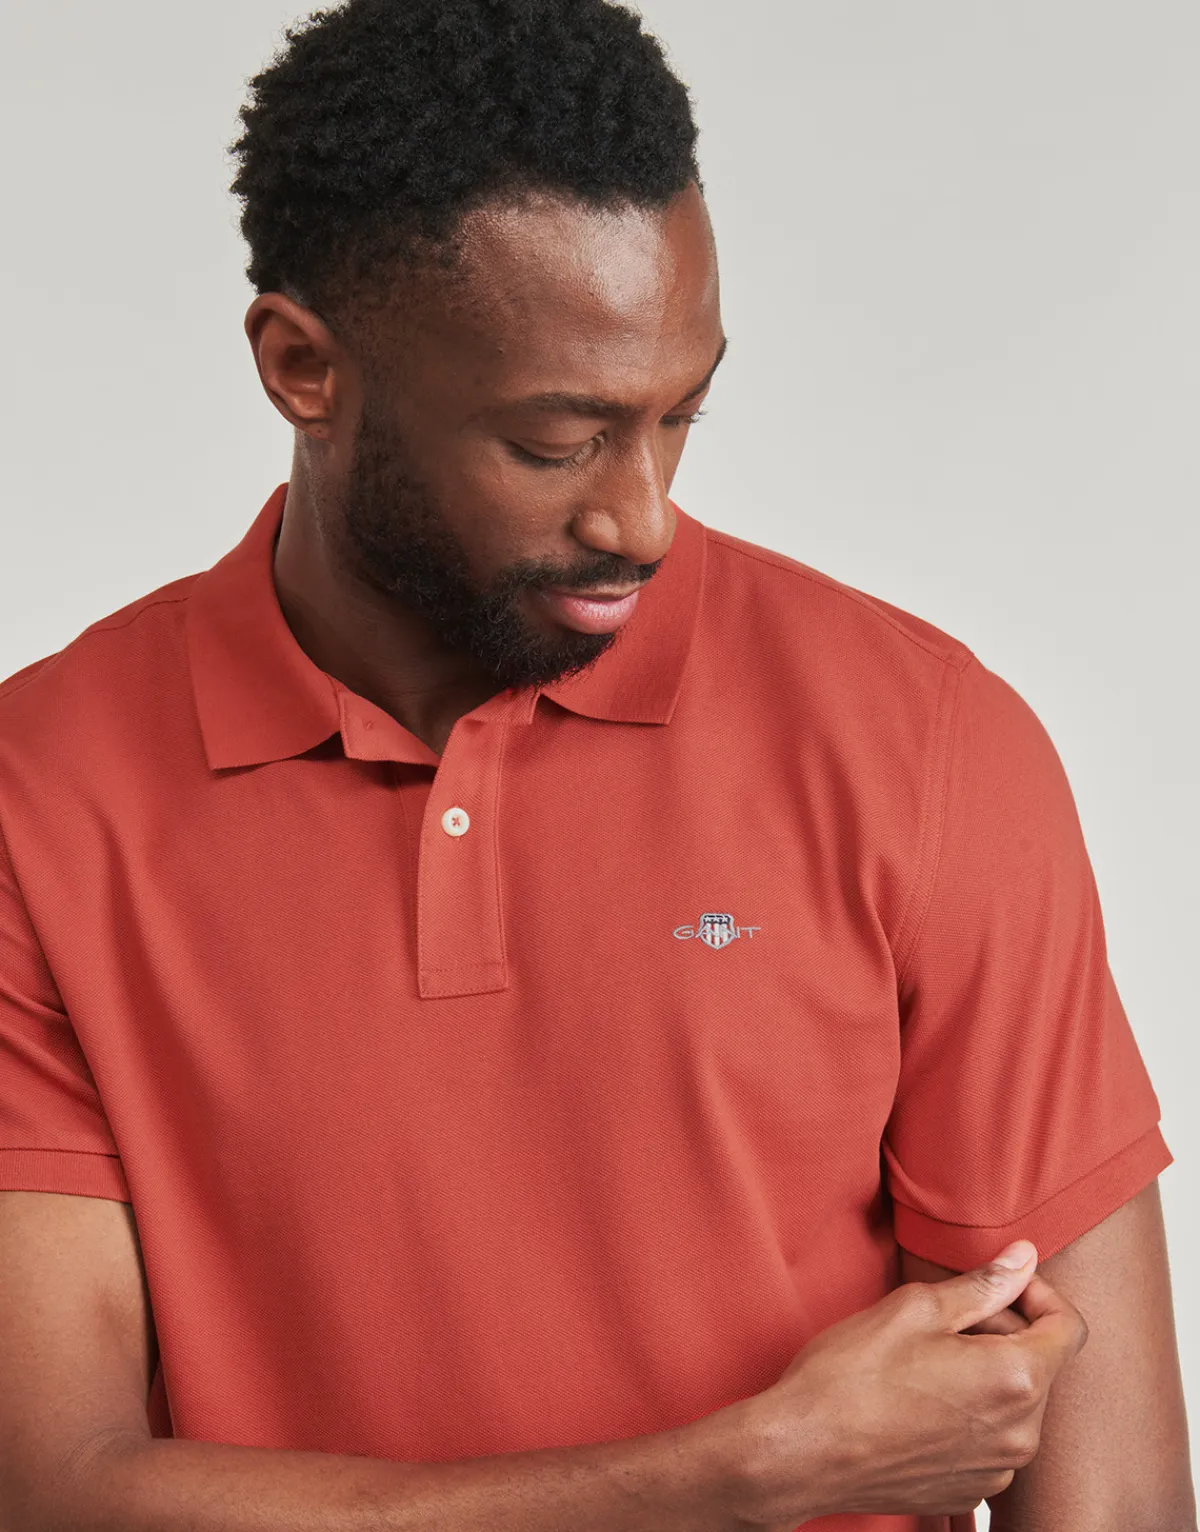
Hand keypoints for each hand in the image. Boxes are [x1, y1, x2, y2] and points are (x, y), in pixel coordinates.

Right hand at [730, 1240, 1086, 1526]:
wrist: (804, 1452)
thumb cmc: (852, 1376)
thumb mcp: (915, 1308)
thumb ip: (981, 1285)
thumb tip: (1024, 1257)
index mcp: (1015, 1379)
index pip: (1068, 1328)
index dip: (1039, 1294)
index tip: (1002, 1284)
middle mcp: (1021, 1434)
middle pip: (1040, 1365)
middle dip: (1005, 1331)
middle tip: (944, 1316)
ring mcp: (998, 1470)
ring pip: (1016, 1403)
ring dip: (988, 1373)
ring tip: (927, 1359)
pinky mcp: (972, 1492)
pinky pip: (992, 1439)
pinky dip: (971, 1413)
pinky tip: (921, 1399)